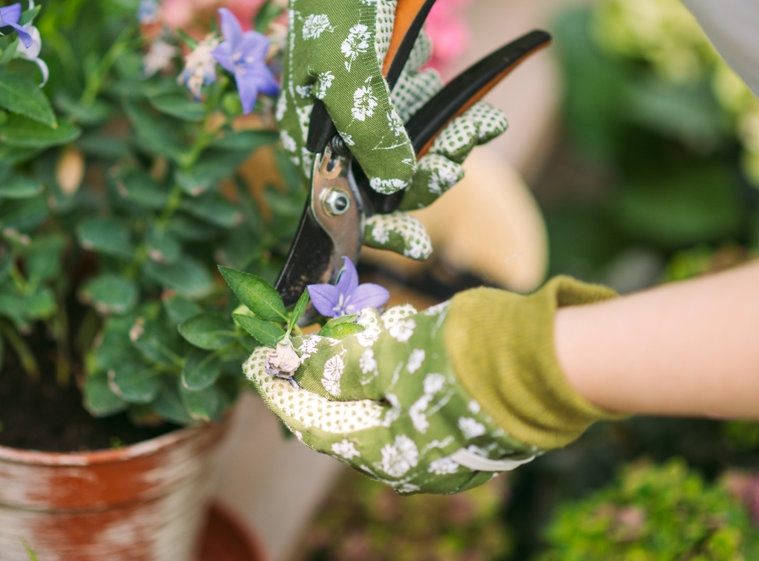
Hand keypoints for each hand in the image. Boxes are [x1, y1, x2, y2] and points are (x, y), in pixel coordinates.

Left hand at [245, 276, 619, 493]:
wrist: (552, 362)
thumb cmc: (467, 361)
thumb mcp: (390, 356)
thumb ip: (337, 366)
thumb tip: (290, 363)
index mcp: (388, 455)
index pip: (313, 424)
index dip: (281, 390)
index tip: (258, 362)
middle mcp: (411, 464)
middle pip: (343, 421)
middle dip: (314, 382)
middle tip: (291, 349)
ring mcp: (440, 449)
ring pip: (376, 413)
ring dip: (350, 379)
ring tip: (331, 345)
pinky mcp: (461, 428)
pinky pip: (407, 408)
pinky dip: (385, 382)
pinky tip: (380, 355)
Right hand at [277, 0, 507, 261]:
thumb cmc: (342, 8)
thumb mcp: (349, 75)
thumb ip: (370, 135)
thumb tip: (398, 183)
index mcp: (309, 132)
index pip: (341, 198)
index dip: (380, 225)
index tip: (421, 246)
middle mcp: (337, 128)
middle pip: (386, 179)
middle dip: (427, 174)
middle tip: (455, 162)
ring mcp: (370, 108)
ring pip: (414, 151)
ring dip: (450, 143)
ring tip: (481, 123)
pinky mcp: (400, 90)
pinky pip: (430, 121)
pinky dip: (454, 118)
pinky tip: (475, 109)